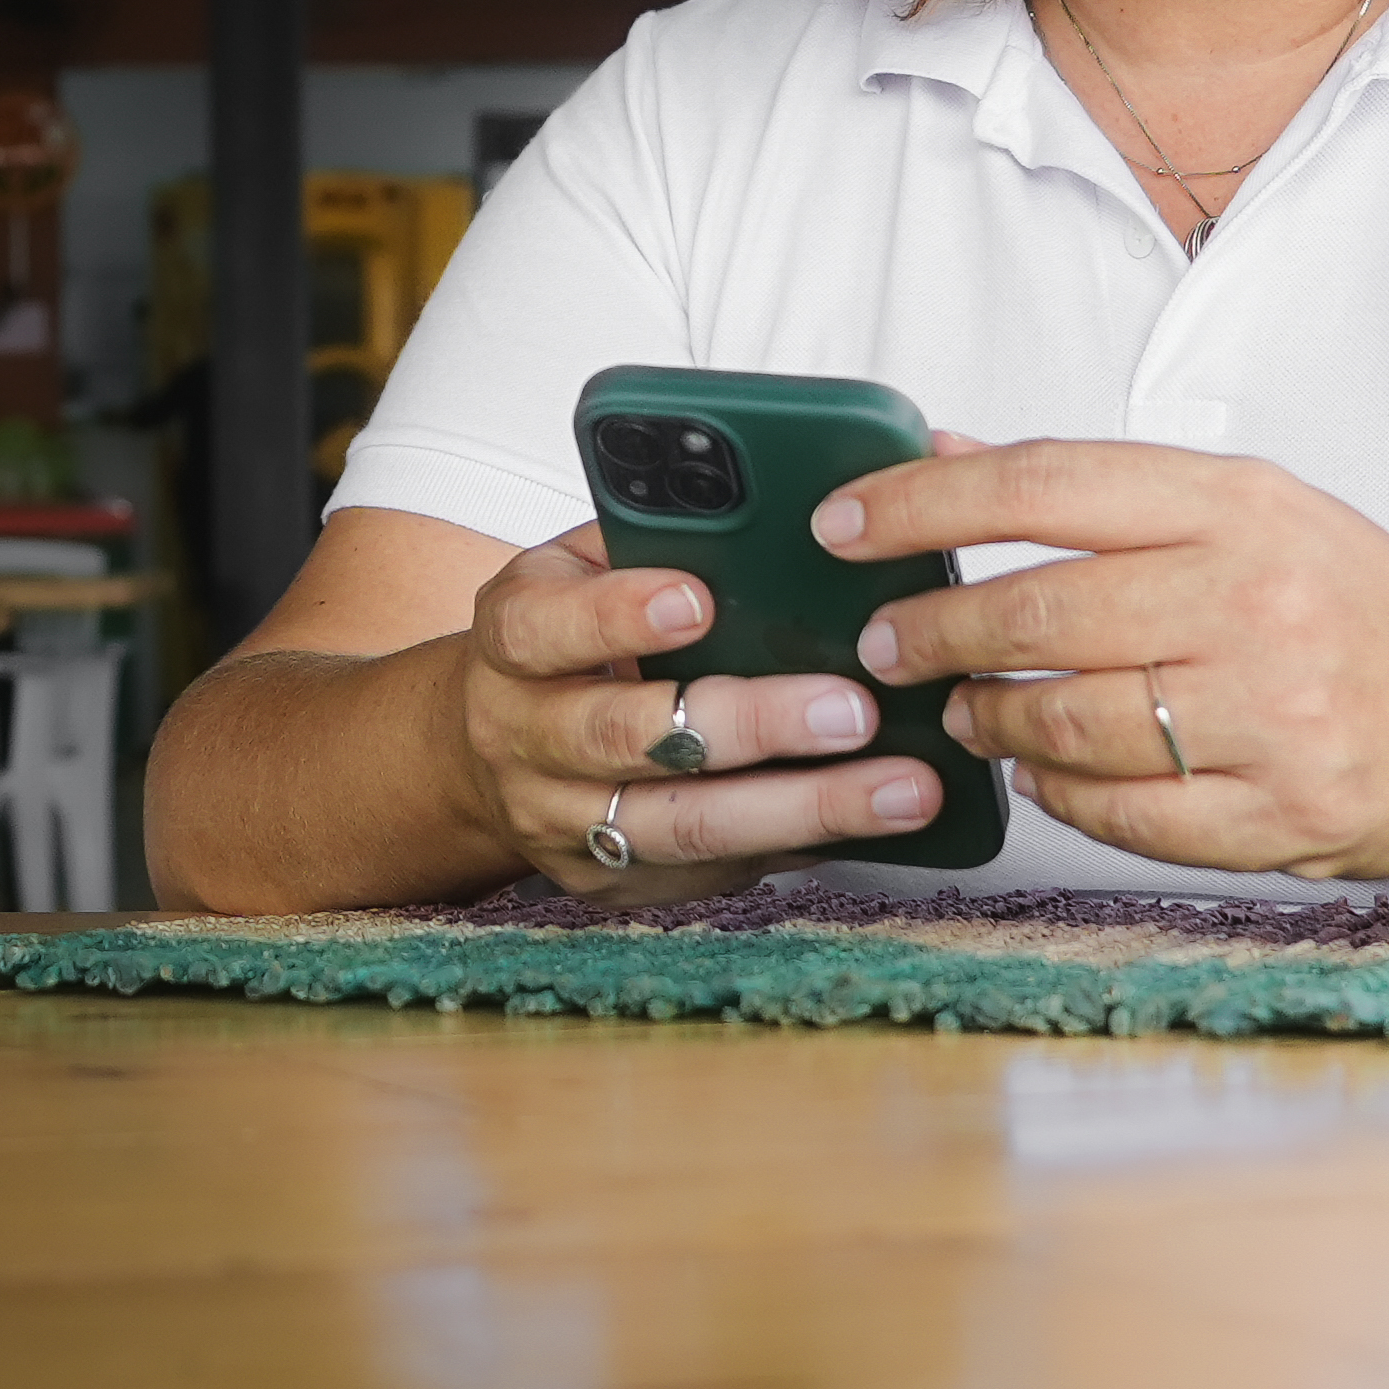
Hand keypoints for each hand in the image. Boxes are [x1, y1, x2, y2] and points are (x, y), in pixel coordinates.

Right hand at [454, 524, 945, 898]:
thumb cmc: (566, 638)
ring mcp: (560, 820)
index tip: (697, 599)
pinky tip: (870, 824)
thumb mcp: (581, 569)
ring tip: (901, 788)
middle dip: (750, 724)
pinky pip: (710, 869)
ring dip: (802, 807)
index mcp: (511, 636)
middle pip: (625, 737)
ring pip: (682, 824)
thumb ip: (654, 539)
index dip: (616, 615)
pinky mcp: (609, 879)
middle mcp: (519, 735)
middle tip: (853, 707)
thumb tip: (783, 509)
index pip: (543, 627)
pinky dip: (795, 846)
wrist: (486, 750)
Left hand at [816, 440, 1388, 885]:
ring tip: (965, 708)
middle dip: (936, 630)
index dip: (924, 503)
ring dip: (990, 719)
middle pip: (1043, 610)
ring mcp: (1274, 715)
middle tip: (890, 642)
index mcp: (1238, 505)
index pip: (1045, 483)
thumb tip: (939, 452)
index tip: (845, 525)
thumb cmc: (1353, 601)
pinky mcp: (1286, 815)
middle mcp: (1256, 601)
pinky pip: (1127, 814)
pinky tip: (1042, 770)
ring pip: (1072, 722)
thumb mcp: (1244, 506)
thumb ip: (1094, 487)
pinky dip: (1061, 795)